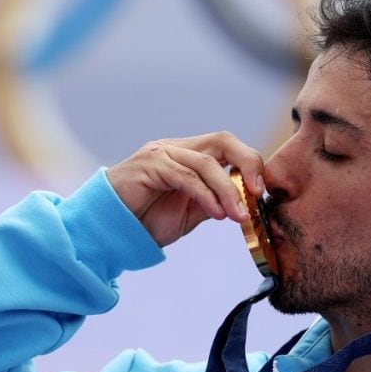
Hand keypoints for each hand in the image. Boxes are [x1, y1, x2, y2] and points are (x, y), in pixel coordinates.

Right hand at [105, 132, 265, 246]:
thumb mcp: (191, 212)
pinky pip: (186, 177)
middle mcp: (177, 148)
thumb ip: (216, 201)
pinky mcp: (149, 165)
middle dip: (248, 164)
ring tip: (238, 217)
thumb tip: (246, 202)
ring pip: (206, 163)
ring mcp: (161, 153)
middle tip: (258, 192)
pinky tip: (217, 214)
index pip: (228, 146)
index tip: (262, 192)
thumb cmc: (147, 221)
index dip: (250, 164)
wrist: (109, 231)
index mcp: (189, 155)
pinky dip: (206, 195)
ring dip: (228, 191)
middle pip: (223, 141)